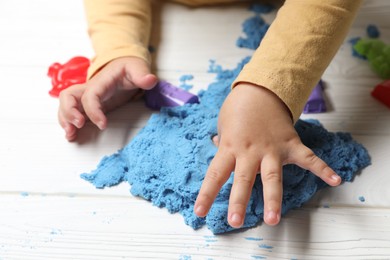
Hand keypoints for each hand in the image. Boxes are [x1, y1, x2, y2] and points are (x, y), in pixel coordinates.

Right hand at [58, 57, 157, 140]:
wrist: (124, 64)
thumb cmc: (129, 67)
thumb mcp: (137, 68)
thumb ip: (142, 74)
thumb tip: (151, 80)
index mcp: (101, 82)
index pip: (90, 95)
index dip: (93, 110)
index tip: (103, 124)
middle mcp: (90, 89)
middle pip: (68, 97)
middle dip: (69, 112)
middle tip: (79, 126)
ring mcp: (87, 97)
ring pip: (66, 105)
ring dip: (65, 120)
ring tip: (71, 135)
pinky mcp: (88, 105)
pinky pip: (72, 112)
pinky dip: (68, 123)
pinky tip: (72, 135)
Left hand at [194, 83, 340, 226]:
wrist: (261, 88)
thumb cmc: (238, 108)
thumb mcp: (223, 124)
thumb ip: (223, 142)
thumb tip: (217, 147)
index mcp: (230, 146)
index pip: (215, 174)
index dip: (207, 194)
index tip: (199, 212)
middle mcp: (250, 151)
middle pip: (243, 179)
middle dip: (239, 201)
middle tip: (235, 221)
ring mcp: (271, 149)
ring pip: (273, 176)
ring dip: (273, 198)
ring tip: (273, 219)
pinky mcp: (290, 144)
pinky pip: (308, 158)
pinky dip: (323, 168)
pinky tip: (335, 180)